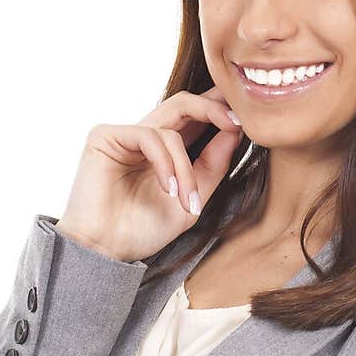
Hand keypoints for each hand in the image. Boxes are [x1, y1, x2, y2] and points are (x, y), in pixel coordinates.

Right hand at [56, 86, 244, 263]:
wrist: (105, 252)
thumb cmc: (142, 231)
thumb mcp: (191, 200)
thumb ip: (212, 167)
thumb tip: (235, 131)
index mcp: (164, 151)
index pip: (194, 118)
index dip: (220, 111)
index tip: (250, 119)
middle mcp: (144, 137)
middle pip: (183, 103)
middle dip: (214, 109)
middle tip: (239, 123)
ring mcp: (124, 135)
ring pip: (171, 128)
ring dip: (186, 168)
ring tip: (186, 200)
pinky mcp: (105, 136)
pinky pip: (149, 137)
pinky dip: (165, 163)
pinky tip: (167, 189)